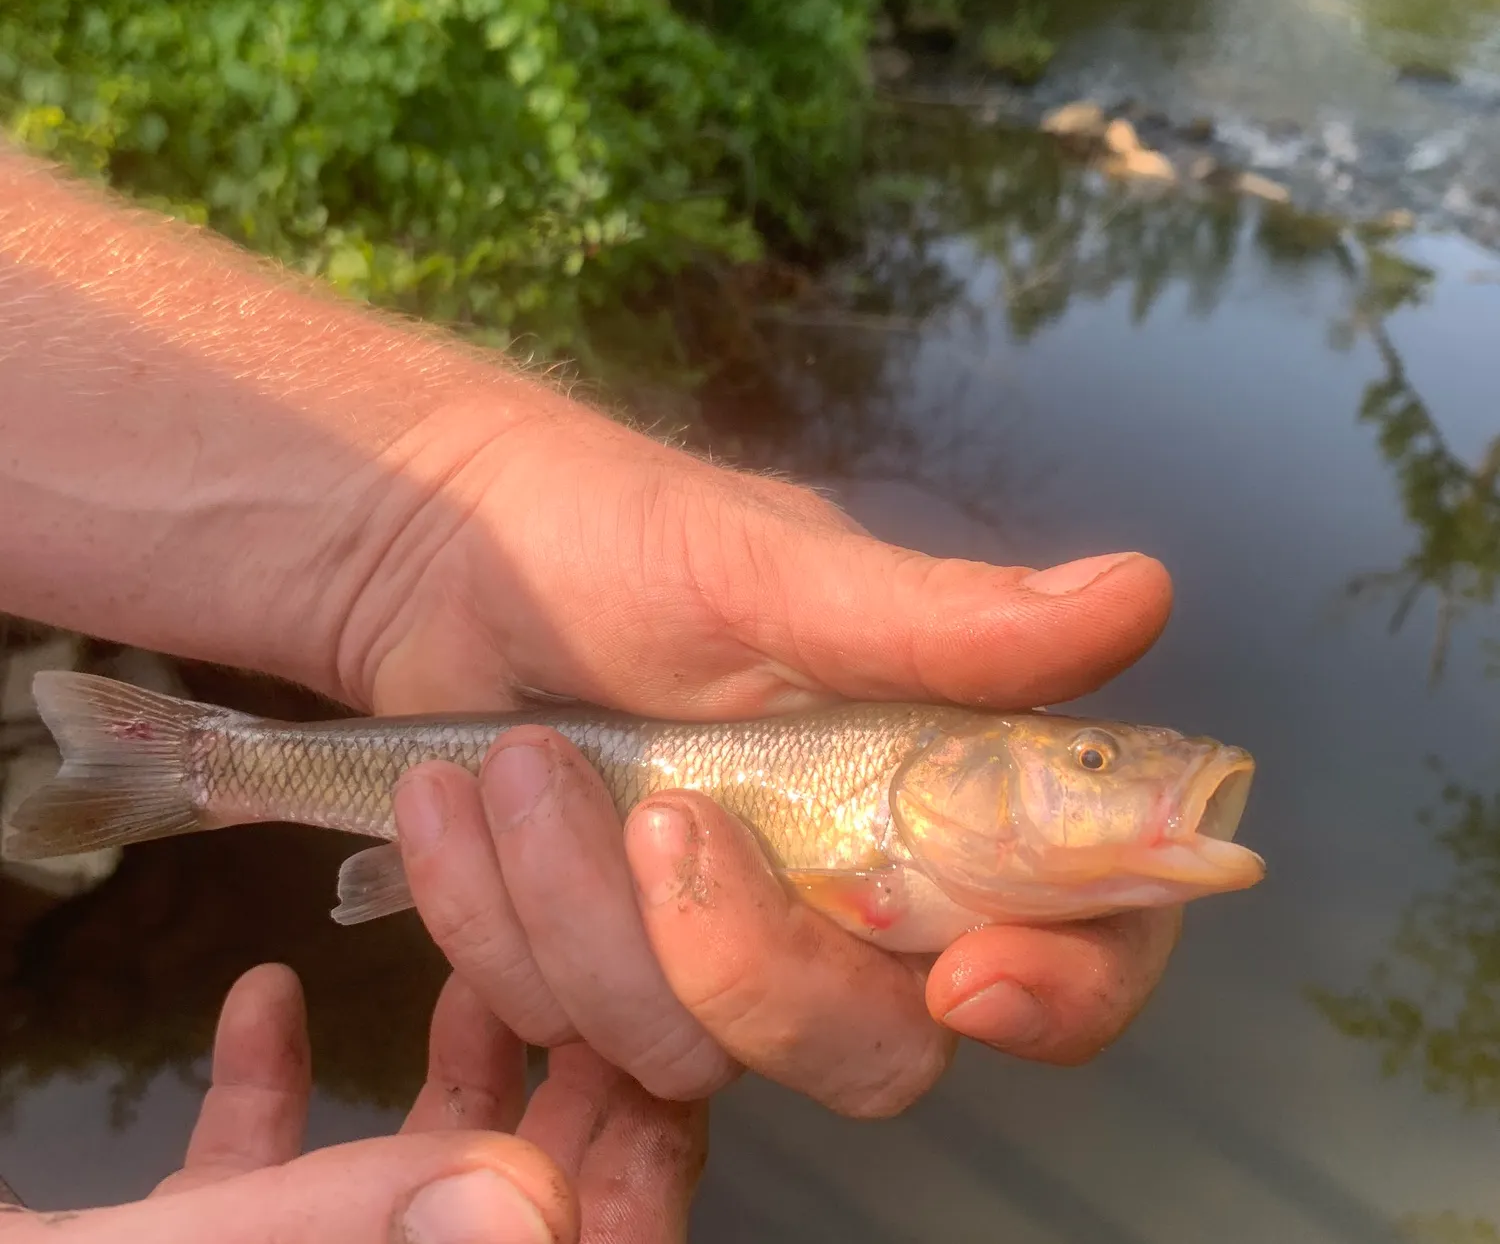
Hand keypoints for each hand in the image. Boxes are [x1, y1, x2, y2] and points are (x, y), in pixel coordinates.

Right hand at [0, 964, 703, 1242]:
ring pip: (407, 1194)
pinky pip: (257, 1202)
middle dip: (543, 1060)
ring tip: (438, 941)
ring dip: (438, 1067)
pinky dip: (272, 1110)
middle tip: (547, 919)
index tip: (636, 990)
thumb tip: (524, 1206)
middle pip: (513, 1207)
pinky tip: (263, 993)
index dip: (636, 1144)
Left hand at [337, 396, 1180, 1116]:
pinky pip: (564, 1030)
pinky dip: (495, 919)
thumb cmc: (622, 535)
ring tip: (516, 760)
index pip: (1084, 936)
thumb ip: (941, 619)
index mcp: (941, 788)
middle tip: (657, 813)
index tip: (975, 979)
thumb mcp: (771, 571)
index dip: (1066, 989)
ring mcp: (722, 947)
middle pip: (875, 1050)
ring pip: (695, 1052)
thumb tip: (1141, 593)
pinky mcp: (603, 972)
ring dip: (579, 910)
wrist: (443, 561)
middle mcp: (852, 893)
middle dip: (747, 963)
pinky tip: (458, 804)